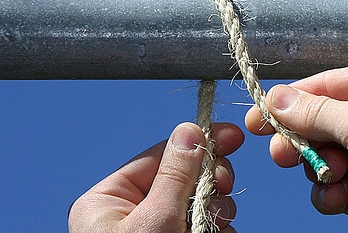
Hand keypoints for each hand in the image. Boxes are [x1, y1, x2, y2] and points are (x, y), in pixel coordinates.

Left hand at [68, 122, 243, 232]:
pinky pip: (206, 222)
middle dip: (209, 179)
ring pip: (199, 200)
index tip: (232, 135)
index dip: (197, 144)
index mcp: (110, 199)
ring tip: (213, 223)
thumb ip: (175, 173)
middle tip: (222, 185)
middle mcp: (133, 212)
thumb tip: (190, 129)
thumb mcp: (156, 218)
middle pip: (183, 176)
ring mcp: (158, 229)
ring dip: (217, 207)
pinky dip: (219, 226)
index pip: (160, 155)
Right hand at [245, 54, 347, 231]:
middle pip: (326, 121)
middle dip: (304, 140)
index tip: (258, 115)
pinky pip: (343, 183)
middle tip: (280, 154)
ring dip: (321, 169)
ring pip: (331, 154)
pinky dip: (335, 192)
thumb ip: (313, 112)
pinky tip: (339, 199)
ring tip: (327, 178)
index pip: (329, 83)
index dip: (291, 100)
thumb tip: (273, 99)